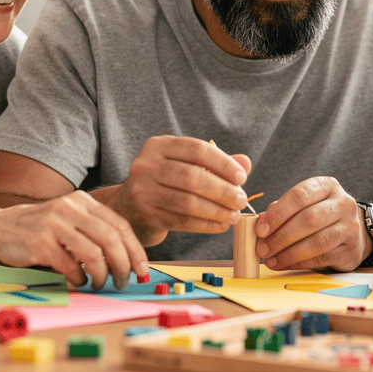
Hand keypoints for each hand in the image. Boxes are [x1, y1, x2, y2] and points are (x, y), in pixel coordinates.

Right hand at [0, 190, 148, 288]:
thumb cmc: (41, 228)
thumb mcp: (70, 218)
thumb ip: (95, 230)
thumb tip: (127, 259)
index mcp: (83, 201)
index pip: (120, 224)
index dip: (135, 249)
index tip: (141, 268)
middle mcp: (71, 208)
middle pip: (111, 238)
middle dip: (123, 264)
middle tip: (124, 281)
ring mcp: (55, 224)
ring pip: (93, 253)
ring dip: (102, 274)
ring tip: (101, 284)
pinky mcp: (41, 242)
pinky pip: (70, 265)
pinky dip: (79, 277)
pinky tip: (79, 281)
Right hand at [105, 136, 249, 245]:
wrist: (127, 207)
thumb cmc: (164, 182)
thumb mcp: (184, 165)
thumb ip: (214, 163)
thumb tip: (245, 162)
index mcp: (158, 146)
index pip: (197, 150)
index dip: (223, 163)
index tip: (242, 177)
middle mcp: (146, 165)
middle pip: (193, 177)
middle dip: (223, 190)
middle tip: (241, 199)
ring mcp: (143, 191)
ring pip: (188, 202)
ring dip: (217, 210)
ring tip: (234, 215)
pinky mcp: (145, 215)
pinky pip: (182, 221)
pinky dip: (206, 224)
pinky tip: (220, 225)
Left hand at [254, 177, 368, 271]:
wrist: (354, 232)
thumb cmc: (321, 215)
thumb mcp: (304, 204)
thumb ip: (281, 210)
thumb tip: (260, 223)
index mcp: (327, 186)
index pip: (300, 196)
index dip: (278, 214)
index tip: (260, 229)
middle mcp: (343, 204)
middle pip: (309, 219)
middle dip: (281, 236)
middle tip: (263, 249)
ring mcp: (350, 227)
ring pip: (317, 241)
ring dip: (289, 253)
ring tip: (271, 260)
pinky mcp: (351, 250)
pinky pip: (322, 258)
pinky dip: (300, 263)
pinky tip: (286, 264)